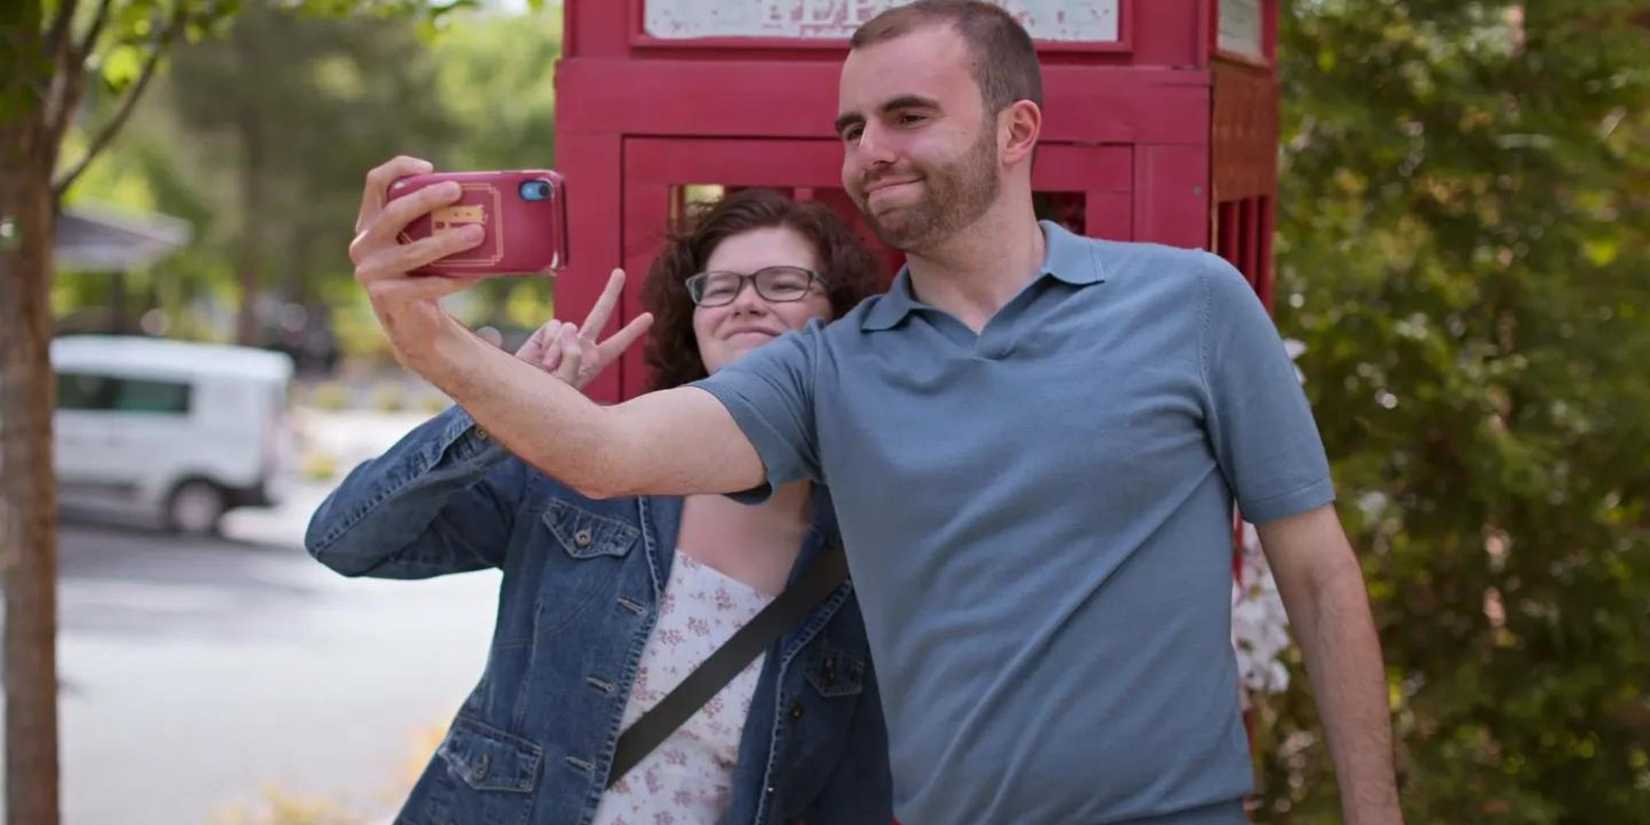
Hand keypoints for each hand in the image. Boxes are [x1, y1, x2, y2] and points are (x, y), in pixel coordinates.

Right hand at [349, 156, 483, 367]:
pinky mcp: (385, 296)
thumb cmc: (420, 270)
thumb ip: (431, 221)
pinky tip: (476, 274)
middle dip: (427, 199)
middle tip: (458, 191)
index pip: (375, 183)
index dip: (399, 169)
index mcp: (369, 222)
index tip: (430, 167)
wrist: (409, 319)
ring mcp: (370, 272)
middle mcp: (363, 244)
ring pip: (413, 251)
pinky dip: (453, 278)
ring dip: (447, 241)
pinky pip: (425, 285)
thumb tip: (477, 199)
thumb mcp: (417, 240)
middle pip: (394, 212)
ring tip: (478, 233)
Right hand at [515, 268, 654, 390]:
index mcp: (594, 361)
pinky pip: (552, 328)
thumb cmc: (549, 396)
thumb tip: (570, 325)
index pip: (618, 344)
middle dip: (610, 293)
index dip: (633, 330)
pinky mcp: (545, 334)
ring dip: (560, 349)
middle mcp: (582, 345)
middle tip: (620, 272)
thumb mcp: (568, 383)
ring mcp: (563, 338)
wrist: (525, 394)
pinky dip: (548, 343)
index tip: (650, 316)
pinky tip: (542, 359)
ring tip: (551, 369)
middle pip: (600, 314)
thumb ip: (573, 356)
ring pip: (570, 327)